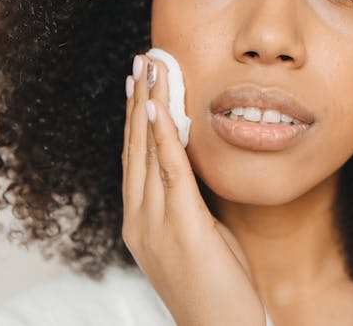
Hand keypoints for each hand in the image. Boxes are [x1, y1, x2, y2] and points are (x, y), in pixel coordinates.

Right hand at [121, 54, 267, 325]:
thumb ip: (191, 204)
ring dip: (149, 105)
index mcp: (140, 225)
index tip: (138, 86)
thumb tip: (193, 169)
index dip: (136, 121)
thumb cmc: (218, 290)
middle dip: (138, 102)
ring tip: (149, 69)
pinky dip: (163, 135)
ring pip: (147, 151)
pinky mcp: (182, 228)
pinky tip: (161, 106)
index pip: (134, 161)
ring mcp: (155, 226)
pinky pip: (170, 170)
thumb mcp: (200, 238)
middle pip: (134, 148)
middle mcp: (139, 221)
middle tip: (140, 62)